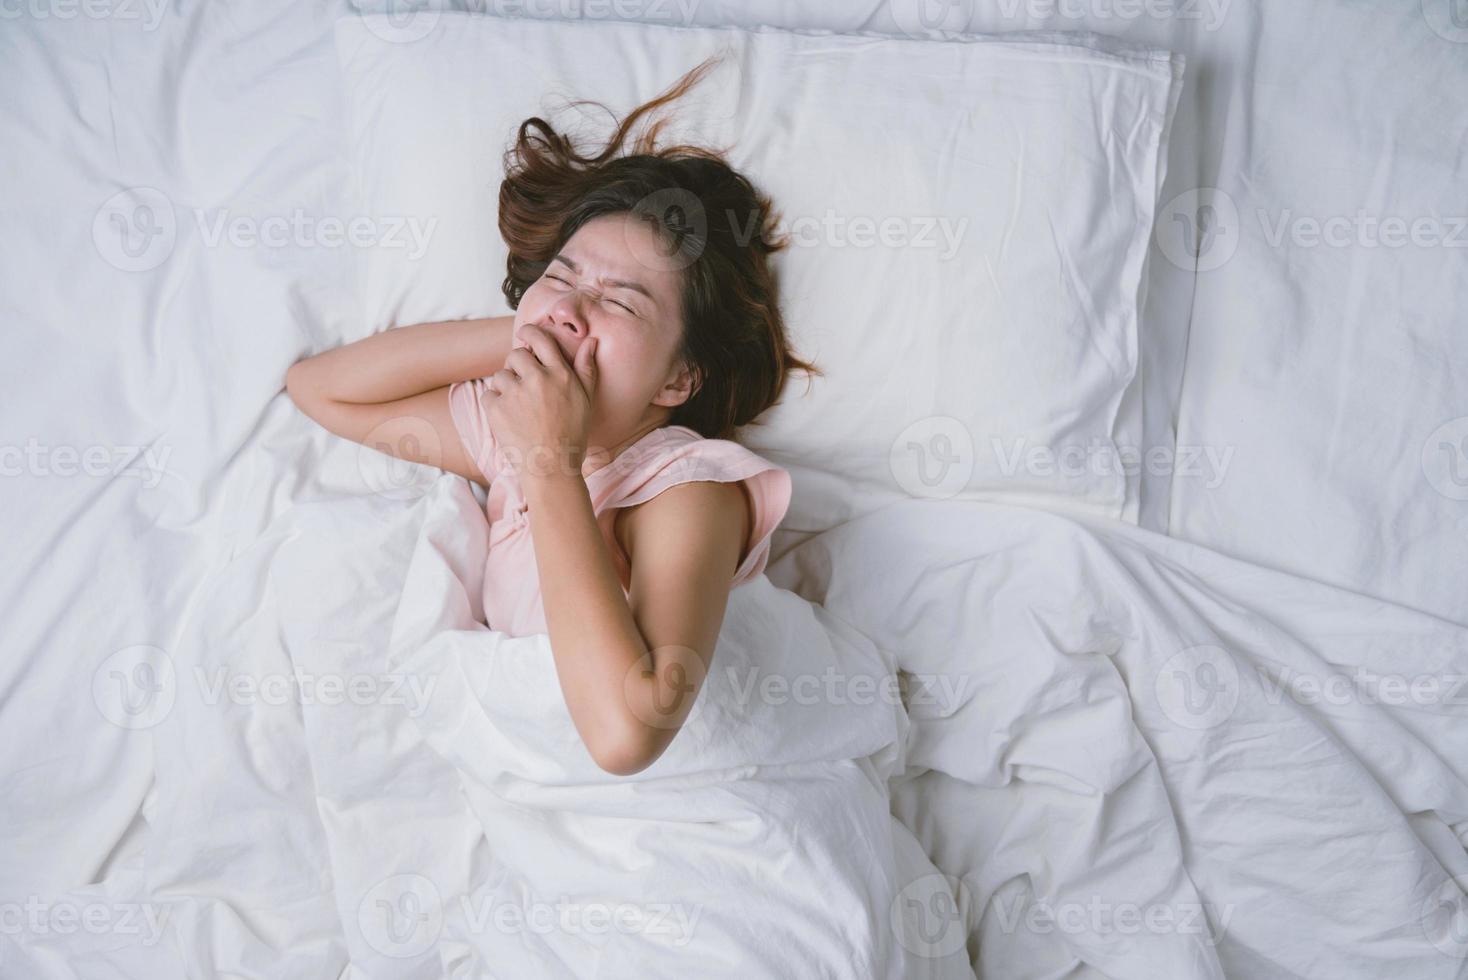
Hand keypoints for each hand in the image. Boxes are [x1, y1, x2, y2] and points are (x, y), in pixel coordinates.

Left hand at [482, 324, 598, 481]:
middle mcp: (537, 379)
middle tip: (523, 385)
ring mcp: (515, 393)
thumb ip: (587, 368)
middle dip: (516, 366)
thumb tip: (591, 340)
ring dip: (506, 387)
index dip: (529, 332)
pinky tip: (508, 419)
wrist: (551, 468)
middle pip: (515, 355)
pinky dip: (494, 404)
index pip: (540, 339)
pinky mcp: (496, 408)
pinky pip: (489, 394)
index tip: (524, 334)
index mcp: (560, 374)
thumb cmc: (572, 435)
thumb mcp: (587, 400)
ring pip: (500, 375)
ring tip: (518, 408)